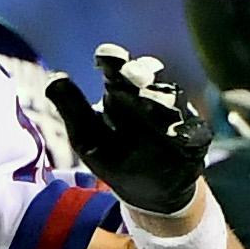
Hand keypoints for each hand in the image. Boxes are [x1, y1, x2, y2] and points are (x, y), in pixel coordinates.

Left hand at [45, 45, 209, 216]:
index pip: (115, 69)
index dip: (112, 60)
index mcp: (120, 92)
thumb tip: (54, 78)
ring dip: (161, 100)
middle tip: (132, 76)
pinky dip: (186, 131)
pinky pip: (194, 130)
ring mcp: (175, 114)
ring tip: (148, 101)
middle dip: (140, 75)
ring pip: (171, 99)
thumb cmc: (115, 158)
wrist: (151, 192)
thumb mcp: (88, 137)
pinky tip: (178, 134)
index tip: (105, 56)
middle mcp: (149, 96)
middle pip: (147, 78)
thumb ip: (73, 109)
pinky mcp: (195, 137)